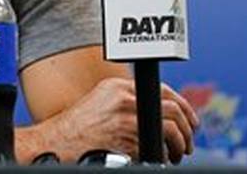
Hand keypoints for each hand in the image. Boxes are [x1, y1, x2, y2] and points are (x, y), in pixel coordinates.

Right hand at [41, 77, 198, 163]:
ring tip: (176, 153)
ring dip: (179, 144)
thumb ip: (125, 101)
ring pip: (170, 129)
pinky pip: (157, 147)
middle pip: (172, 109)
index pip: (163, 90)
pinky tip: (159, 158)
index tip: (189, 119)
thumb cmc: (77, 128)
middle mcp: (125, 99)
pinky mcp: (129, 139)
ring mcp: (128, 119)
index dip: (183, 106)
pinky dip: (162, 155)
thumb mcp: (101, 102)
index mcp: (118, 87)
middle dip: (187, 128)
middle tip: (187, 142)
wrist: (57, 142)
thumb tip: (154, 112)